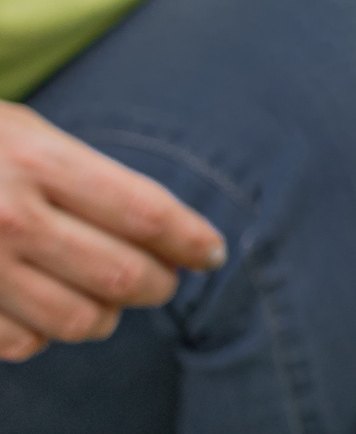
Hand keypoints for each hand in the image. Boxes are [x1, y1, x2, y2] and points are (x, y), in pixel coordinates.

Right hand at [0, 101, 225, 360]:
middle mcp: (11, 218)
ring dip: (107, 317)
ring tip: (110, 302)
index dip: (191, 239)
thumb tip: (159, 228)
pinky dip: (46, 335)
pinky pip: (22, 344)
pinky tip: (46, 311)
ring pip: (78, 320)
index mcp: (38, 162)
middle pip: (122, 275)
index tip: (213, 252)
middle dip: (159, 284)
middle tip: (165, 280)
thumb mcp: (26, 134)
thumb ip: (88, 177)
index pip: (145, 212)